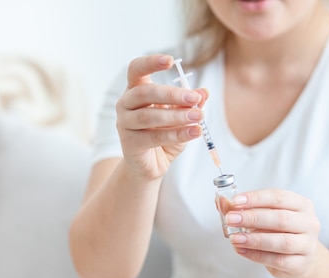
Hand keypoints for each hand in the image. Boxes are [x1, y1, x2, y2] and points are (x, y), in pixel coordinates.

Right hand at [116, 54, 207, 179]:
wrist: (151, 165)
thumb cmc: (163, 135)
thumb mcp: (180, 117)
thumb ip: (190, 104)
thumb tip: (204, 92)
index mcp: (136, 90)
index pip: (136, 69)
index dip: (150, 63)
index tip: (170, 60)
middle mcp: (126, 104)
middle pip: (145, 92)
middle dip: (172, 94)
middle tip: (195, 98)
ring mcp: (124, 124)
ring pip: (149, 116)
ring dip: (177, 116)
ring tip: (198, 116)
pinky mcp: (129, 144)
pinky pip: (154, 137)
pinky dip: (177, 134)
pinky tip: (194, 132)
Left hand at [225, 189, 320, 277]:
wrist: (298, 259)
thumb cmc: (279, 232)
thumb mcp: (264, 216)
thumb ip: (244, 209)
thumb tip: (221, 202)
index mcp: (302, 205)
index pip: (279, 197)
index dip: (256, 198)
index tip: (235, 201)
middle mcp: (309, 223)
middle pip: (281, 219)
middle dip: (253, 218)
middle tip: (231, 219)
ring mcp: (308, 245)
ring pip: (282, 242)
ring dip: (255, 240)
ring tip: (235, 238)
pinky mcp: (301, 264)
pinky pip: (278, 260)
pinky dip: (257, 256)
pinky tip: (241, 251)